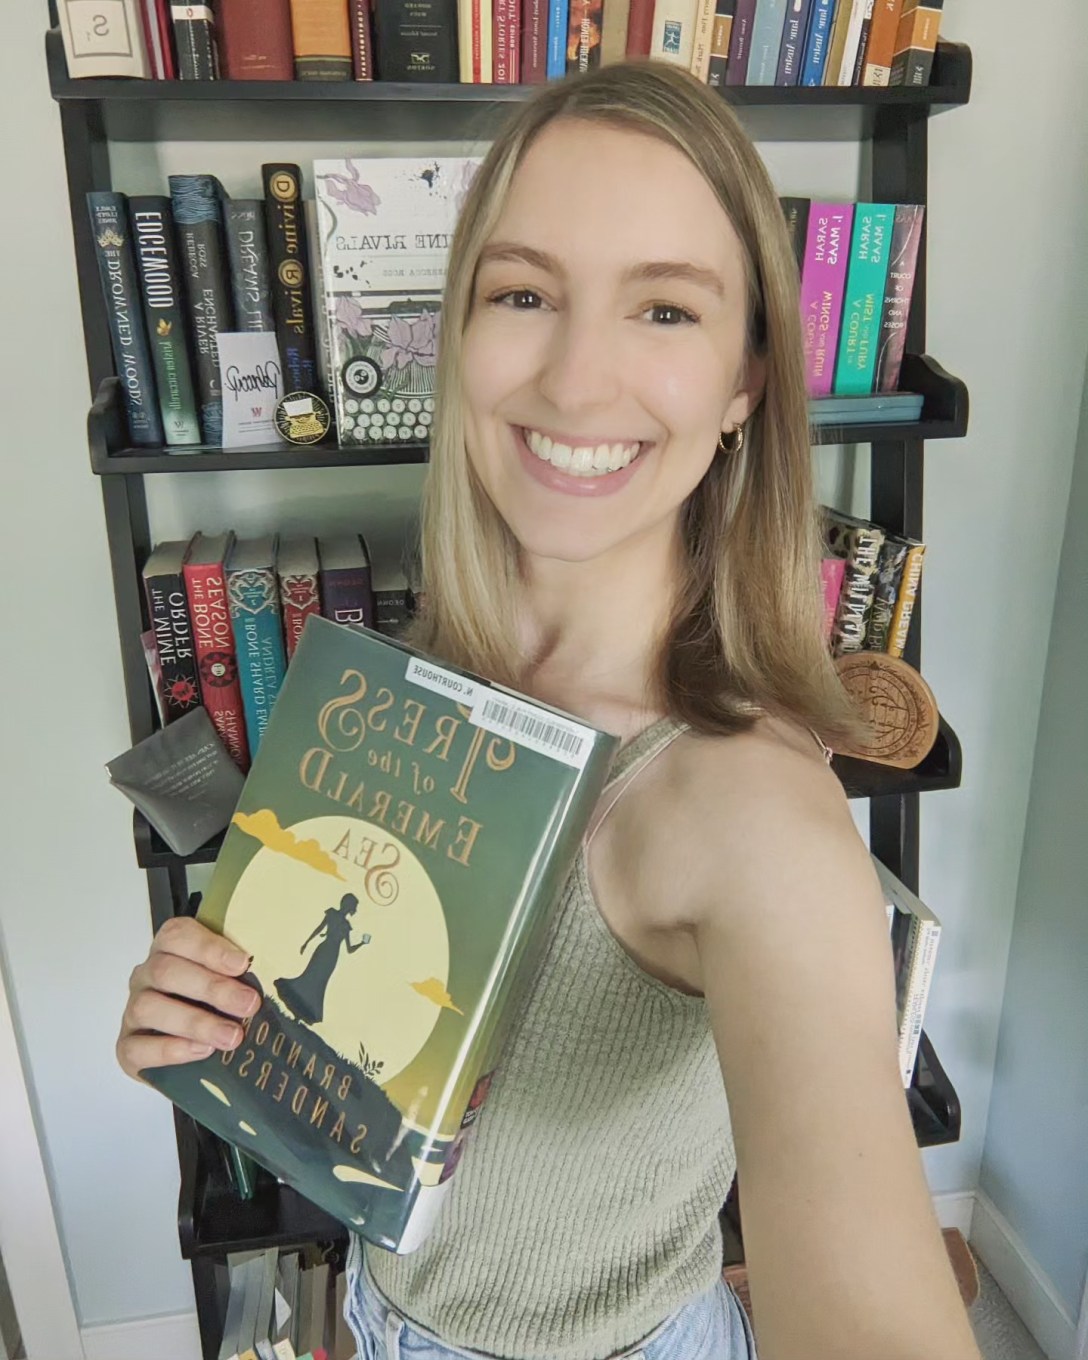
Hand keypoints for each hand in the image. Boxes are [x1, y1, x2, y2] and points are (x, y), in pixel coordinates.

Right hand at [116, 916, 260, 1080]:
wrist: (190, 1056)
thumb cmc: (214, 1007)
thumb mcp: (229, 982)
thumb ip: (240, 973)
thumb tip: (276, 974)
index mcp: (170, 950)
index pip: (178, 935)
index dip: (210, 948)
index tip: (243, 964)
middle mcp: (146, 976)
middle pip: (167, 971)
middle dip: (212, 987)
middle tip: (248, 1004)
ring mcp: (133, 1011)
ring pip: (149, 1007)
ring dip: (196, 1022)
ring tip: (231, 1037)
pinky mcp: (128, 1047)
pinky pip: (138, 1047)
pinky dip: (172, 1050)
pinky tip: (202, 1052)